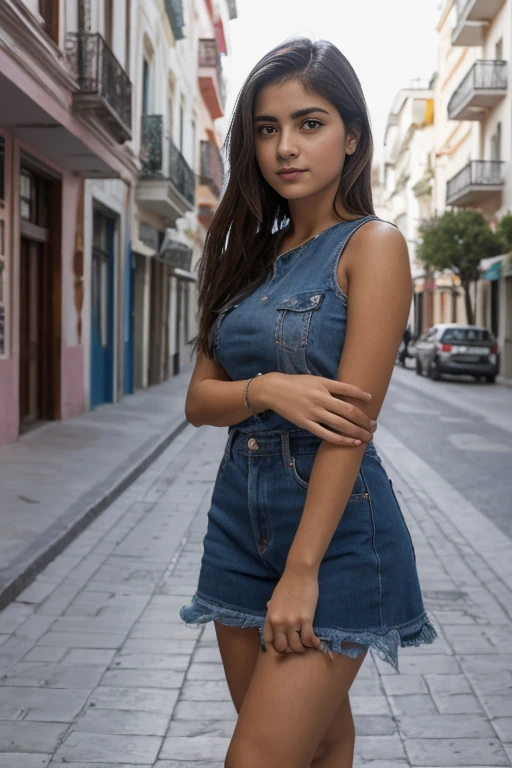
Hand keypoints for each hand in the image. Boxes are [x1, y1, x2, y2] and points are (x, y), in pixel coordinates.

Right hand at [256, 373, 376, 446]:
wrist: (273, 390)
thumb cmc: (295, 383)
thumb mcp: (314, 379)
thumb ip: (330, 386)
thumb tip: (350, 394)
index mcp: (323, 384)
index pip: (347, 389)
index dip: (361, 394)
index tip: (371, 399)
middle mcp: (320, 398)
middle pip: (348, 411)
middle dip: (364, 420)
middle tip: (374, 425)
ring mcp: (313, 412)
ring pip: (341, 424)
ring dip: (357, 431)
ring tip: (368, 436)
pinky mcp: (306, 424)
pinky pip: (327, 434)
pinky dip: (342, 439)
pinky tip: (353, 442)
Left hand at [263, 567, 321, 654]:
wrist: (299, 573)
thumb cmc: (287, 583)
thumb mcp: (275, 597)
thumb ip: (272, 607)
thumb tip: (269, 609)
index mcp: (270, 617)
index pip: (269, 641)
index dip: (276, 647)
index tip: (283, 647)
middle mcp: (279, 622)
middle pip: (282, 647)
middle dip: (289, 650)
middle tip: (295, 646)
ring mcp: (292, 622)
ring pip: (296, 646)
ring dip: (302, 648)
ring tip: (306, 646)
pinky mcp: (306, 619)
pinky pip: (308, 639)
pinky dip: (313, 644)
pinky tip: (316, 644)